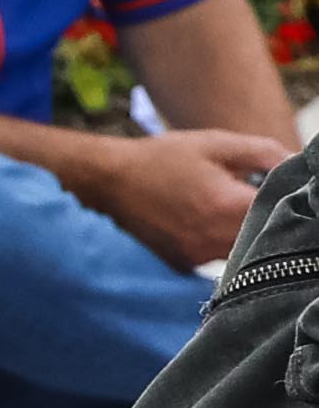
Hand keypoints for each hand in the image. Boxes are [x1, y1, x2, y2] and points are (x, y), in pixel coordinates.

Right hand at [89, 125, 291, 272]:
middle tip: (261, 201)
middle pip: (264, 236)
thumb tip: (298, 165)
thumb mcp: (217, 144)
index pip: (280, 211)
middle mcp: (212, 238)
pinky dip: (222, 243)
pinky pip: (219, 257)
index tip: (287, 192)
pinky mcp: (184, 264)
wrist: (108, 180)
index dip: (290, 201)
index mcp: (226, 205)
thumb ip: (265, 153)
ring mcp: (197, 256)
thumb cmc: (162, 158)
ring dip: (247, 234)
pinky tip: (208, 224)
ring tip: (231, 210)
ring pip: (243, 250)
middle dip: (269, 218)